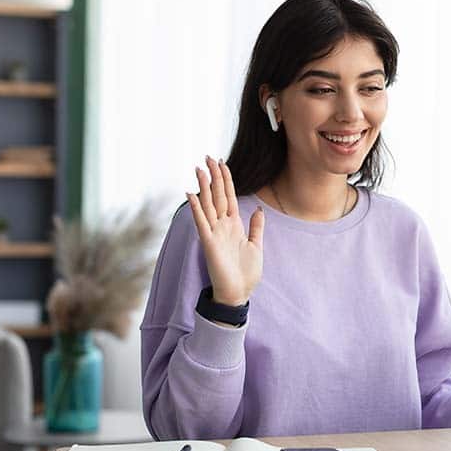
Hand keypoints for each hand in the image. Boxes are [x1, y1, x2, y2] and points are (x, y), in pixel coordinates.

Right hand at [186, 156, 264, 305]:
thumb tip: (258, 208)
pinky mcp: (209, 243)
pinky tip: (191, 194)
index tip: (222, 163)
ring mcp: (214, 233)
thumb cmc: (246, 273)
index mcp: (234, 225)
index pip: (228, 197)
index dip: (226, 180)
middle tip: (208, 157)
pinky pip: (202, 222)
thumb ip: (256, 227)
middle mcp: (222, 226)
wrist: (238, 293)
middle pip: (217, 196)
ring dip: (204, 186)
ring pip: (208, 204)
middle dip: (214, 176)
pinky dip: (197, 208)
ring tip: (200, 169)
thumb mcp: (256, 246)